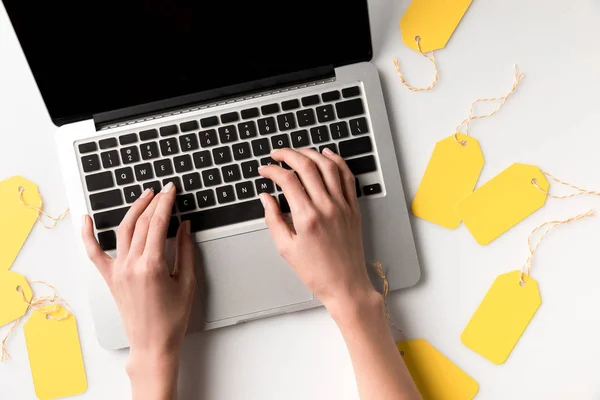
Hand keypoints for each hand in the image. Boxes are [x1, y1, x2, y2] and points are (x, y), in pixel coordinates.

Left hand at [81, 182, 195, 399]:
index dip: (166, 203)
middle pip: (141, 223)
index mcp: (152, 265)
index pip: (158, 223)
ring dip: (133, 210)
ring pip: (123, 231)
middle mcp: (131, 265)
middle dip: (154, 203)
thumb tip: (184, 226)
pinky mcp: (110, 278)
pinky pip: (94, 253)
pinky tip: (86, 219)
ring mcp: (118, 270)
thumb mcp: (187, 282)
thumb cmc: (172, 319)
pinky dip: (88, 235)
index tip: (172, 190)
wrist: (153, 344)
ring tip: (144, 197)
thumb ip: (186, 250)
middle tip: (164, 191)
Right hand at [258, 148, 378, 317]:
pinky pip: (347, 176)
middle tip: (276, 154)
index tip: (264, 170)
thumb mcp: (285, 248)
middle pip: (307, 166)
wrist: (345, 285)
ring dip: (311, 153)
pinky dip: (337, 161)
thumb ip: (273, 219)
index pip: (287, 180)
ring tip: (298, 152)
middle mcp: (326, 206)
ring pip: (328, 165)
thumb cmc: (316, 271)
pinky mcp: (353, 208)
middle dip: (288, 154)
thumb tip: (265, 197)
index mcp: (306, 217)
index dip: (272, 170)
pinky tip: (327, 155)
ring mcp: (343, 205)